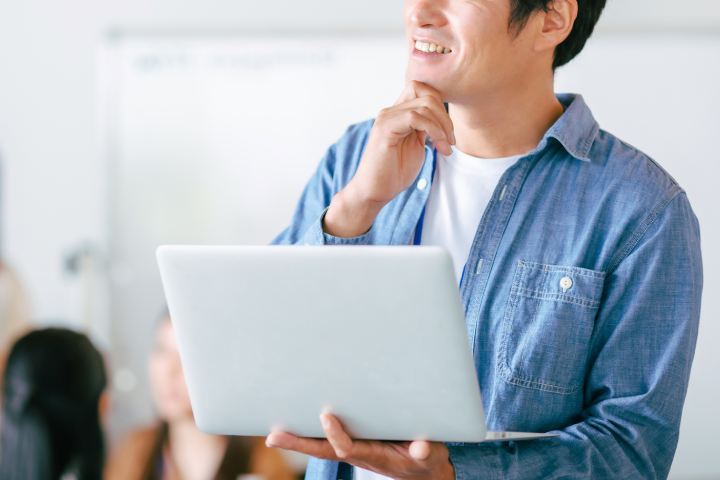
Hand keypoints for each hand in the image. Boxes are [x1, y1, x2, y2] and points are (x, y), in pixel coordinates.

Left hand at [266, 414, 454, 479]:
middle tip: (272, 436)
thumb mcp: (432, 457)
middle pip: (323, 450)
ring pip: (321, 445)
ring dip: (297, 439)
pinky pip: (327, 439)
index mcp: (374, 456)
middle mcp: (358, 453)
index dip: (335, 434)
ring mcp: (354, 448)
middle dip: (298, 444)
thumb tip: (420, 448)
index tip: (326, 416)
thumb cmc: (427, 460)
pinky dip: (309, 434)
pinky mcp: (355, 441)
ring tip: (273, 431)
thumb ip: (426, 452)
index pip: (348, 447)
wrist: (423, 470)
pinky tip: (295, 422)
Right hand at [323, 81, 454, 237]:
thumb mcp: (416, 146)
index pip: (424, 91)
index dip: (441, 107)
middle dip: (445, 115)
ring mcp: (386, 118)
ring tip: (446, 147)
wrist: (374, 192)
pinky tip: (438, 146)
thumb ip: (425, 129)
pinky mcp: (385, 128)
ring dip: (443, 126)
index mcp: (398, 114)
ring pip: (424, 104)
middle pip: (426, 92)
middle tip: (450, 141)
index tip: (449, 134)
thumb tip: (441, 118)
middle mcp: (390, 112)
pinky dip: (433, 129)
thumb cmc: (394, 174)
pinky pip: (415, 117)